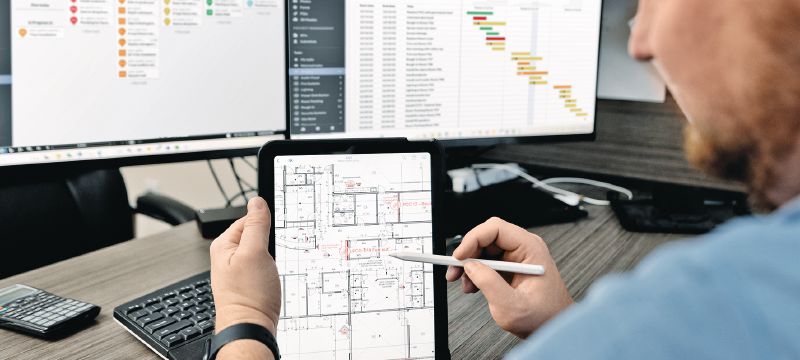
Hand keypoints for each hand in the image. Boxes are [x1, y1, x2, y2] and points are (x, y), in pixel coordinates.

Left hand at [211, 197, 280, 338]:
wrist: (250, 328)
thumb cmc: (249, 296)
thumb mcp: (254, 252)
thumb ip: (256, 225)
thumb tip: (256, 202)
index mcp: (223, 245)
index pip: (247, 219)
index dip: (263, 225)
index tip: (271, 236)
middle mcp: (227, 257)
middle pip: (255, 235)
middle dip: (268, 243)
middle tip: (270, 257)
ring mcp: (237, 271)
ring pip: (260, 252)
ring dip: (270, 258)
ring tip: (269, 271)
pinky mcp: (247, 283)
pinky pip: (262, 267)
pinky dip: (270, 270)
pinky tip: (270, 280)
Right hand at [446, 217, 572, 337]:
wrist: (553, 327)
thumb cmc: (543, 317)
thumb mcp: (511, 306)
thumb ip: (489, 283)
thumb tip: (470, 266)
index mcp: (531, 249)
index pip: (496, 228)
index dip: (473, 239)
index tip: (459, 256)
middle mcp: (524, 248)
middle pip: (487, 237)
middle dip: (468, 253)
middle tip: (454, 270)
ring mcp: (518, 257)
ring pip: (484, 249)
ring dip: (470, 265)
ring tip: (465, 283)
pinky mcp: (511, 266)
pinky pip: (488, 261)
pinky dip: (476, 272)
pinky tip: (473, 285)